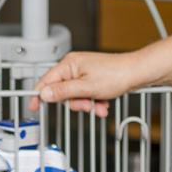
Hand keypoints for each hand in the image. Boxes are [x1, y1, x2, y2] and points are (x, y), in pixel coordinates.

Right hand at [31, 51, 147, 117]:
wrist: (136, 73)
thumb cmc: (116, 75)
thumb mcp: (86, 88)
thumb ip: (63, 92)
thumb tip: (44, 94)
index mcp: (69, 64)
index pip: (46, 81)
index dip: (39, 95)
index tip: (34, 107)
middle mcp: (74, 66)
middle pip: (62, 91)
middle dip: (75, 103)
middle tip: (86, 105)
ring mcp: (84, 72)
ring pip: (75, 96)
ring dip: (87, 104)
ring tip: (99, 104)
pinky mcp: (92, 78)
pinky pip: (86, 94)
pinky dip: (94, 101)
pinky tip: (103, 103)